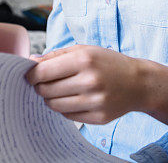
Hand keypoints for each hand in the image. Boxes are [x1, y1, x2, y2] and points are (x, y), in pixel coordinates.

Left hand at [26, 45, 146, 124]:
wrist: (138, 83)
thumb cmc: (108, 63)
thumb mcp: (84, 50)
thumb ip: (56, 55)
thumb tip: (30, 62)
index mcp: (83, 60)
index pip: (43, 72)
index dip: (31, 75)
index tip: (29, 75)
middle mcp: (89, 81)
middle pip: (46, 90)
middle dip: (39, 86)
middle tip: (43, 83)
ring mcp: (95, 102)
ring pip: (54, 105)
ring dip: (50, 98)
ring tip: (57, 90)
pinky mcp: (98, 117)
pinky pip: (68, 116)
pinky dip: (64, 108)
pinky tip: (72, 98)